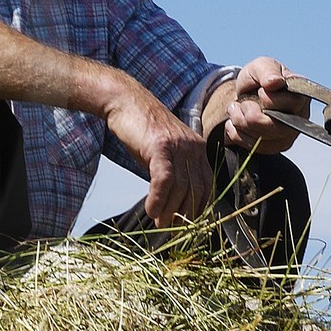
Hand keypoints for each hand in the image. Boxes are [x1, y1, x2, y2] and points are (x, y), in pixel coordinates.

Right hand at [104, 83, 211, 228]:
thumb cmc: (140, 128)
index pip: (206, 184)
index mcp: (197, 148)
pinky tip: (151, 209)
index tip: (188, 222)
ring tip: (160, 224)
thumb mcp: (162, 150)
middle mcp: (193, 147)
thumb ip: (171, 170)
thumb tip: (171, 201)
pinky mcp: (160, 146)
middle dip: (185, 213)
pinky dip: (159, 198)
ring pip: (180, 187)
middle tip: (172, 229)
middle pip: (195, 188)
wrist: (124, 101)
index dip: (199, 206)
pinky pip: (164, 179)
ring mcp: (178, 145)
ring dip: (170, 210)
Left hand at [225, 57, 308, 154]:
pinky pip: (253, 147)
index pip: (291, 103)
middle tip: (242, 103)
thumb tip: (275, 82)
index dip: (268, 98)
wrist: (244, 95)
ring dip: (240, 122)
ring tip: (236, 109)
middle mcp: (300, 117)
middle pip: (275, 127)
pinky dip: (236, 133)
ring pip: (262, 139)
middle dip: (250, 114)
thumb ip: (267, 71)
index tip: (260, 91)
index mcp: (301, 95)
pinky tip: (235, 122)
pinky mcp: (275, 146)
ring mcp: (289, 134)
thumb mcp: (260, 66)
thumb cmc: (257, 79)